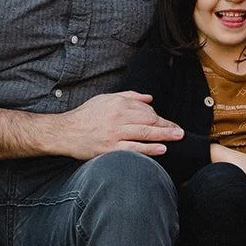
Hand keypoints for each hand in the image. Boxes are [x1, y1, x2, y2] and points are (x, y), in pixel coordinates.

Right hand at [52, 91, 183, 159]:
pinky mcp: (109, 148)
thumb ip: (129, 97)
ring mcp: (114, 133)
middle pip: (149, 120)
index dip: (160, 117)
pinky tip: (161, 149)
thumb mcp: (106, 99)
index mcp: (118, 104)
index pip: (145, 110)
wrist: (65, 132)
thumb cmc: (86, 115)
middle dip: (167, 125)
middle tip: (180, 132)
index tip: (169, 123)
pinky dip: (149, 149)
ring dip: (164, 135)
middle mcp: (117, 117)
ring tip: (177, 137)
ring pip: (144, 133)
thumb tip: (150, 99)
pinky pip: (133, 148)